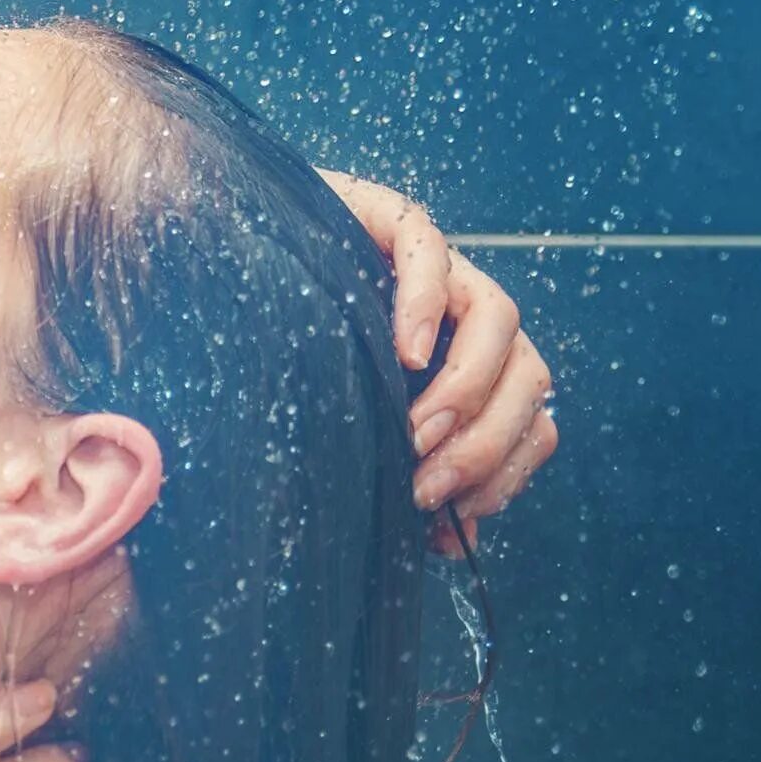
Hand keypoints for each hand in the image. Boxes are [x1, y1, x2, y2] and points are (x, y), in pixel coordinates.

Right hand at [316, 168, 560, 556]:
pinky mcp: (390, 220)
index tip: (454, 514)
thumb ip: (403, 471)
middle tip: (429, 486)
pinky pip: (429, 252)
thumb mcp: (355, 428)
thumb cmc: (291, 358)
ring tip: (416, 433)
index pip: (531, 416)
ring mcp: (437, 266)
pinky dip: (425, 304)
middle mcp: (466, 317)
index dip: (507, 469)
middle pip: (528, 374)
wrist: (230, 265)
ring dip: (468, 388)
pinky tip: (405, 352)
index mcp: (471, 365)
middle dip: (486, 443)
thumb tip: (450, 541)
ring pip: (499, 319)